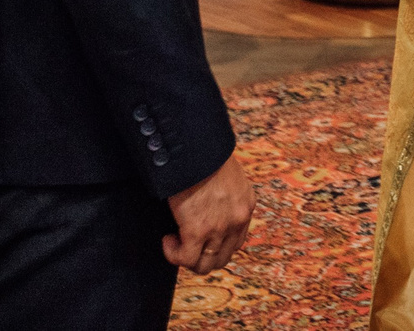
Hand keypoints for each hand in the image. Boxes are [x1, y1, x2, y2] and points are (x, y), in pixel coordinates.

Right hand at [165, 156, 252, 273]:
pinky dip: (173, 254)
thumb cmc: (204, 154)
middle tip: (184, 243)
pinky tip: (167, 240)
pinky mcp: (198, 230)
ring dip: (186, 257)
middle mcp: (238, 219)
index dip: (215, 246)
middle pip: (221, 258)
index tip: (199, 239)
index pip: (236, 242)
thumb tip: (210, 206)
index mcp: (246, 205)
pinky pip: (185, 259)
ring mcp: (220, 227)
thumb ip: (225, 194)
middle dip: (201, 256)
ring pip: (204, 265)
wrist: (196, 147)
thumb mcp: (227, 175)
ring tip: (174, 240)